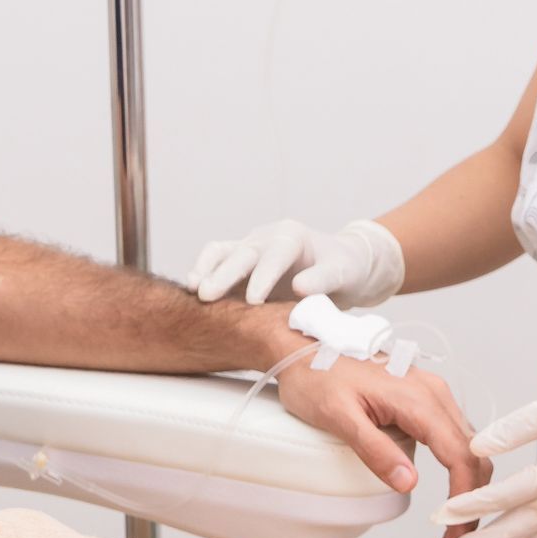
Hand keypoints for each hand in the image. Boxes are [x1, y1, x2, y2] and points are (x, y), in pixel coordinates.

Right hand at [189, 217, 404, 306]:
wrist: (339, 265)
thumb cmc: (343, 268)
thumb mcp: (342, 272)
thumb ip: (322, 279)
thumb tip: (300, 287)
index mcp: (291, 236)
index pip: (274, 254)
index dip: (262, 277)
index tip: (253, 300)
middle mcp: (266, 237)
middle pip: (241, 252)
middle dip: (224, 274)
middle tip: (208, 295)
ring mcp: (250, 248)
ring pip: (221, 252)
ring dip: (206, 270)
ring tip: (194, 291)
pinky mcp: (240, 263)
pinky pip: (217, 262)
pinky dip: (203, 273)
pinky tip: (193, 293)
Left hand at [274, 348, 488, 511]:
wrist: (303, 348)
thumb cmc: (316, 376)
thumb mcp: (338, 416)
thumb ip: (374, 449)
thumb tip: (409, 482)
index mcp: (418, 397)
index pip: (460, 454)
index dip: (464, 497)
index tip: (454, 530)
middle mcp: (433, 392)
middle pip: (473, 452)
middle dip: (472, 498)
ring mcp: (431, 393)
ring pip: (468, 444)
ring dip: (469, 483)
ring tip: (453, 522)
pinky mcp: (424, 398)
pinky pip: (454, 434)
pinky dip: (459, 466)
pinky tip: (450, 490)